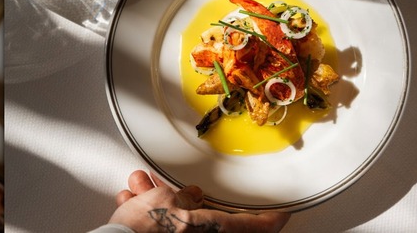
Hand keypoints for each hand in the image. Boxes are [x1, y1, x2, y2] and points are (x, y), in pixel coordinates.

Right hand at [109, 170, 289, 232]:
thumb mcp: (168, 199)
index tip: (284, 211)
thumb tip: (190, 196)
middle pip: (211, 217)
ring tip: (140, 187)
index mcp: (217, 230)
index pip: (261, 226)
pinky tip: (132, 201)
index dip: (274, 216)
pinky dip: (148, 213)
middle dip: (187, 197)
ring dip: (159, 200)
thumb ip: (185, 197)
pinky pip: (162, 227)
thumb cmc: (144, 229)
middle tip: (179, 186)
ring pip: (179, 220)